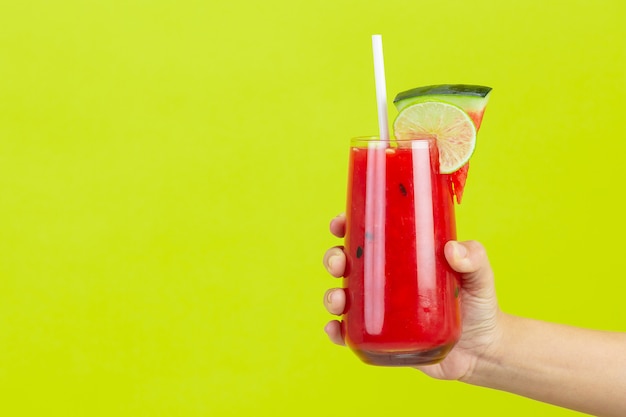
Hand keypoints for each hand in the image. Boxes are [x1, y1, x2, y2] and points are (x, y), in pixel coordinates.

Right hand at [322, 213, 503, 380]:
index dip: (348, 226)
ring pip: (344, 297)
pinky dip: (337, 331)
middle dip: (334, 259)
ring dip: (332, 295)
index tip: (339, 223)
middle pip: (348, 265)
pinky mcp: (382, 338)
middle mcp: (385, 283)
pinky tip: (336, 329)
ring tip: (338, 299)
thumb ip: (474, 258)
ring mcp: (381, 311)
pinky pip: (351, 334)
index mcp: (402, 259)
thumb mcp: (480, 276)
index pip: (369, 237)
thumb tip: (452, 250)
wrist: (484, 352)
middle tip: (338, 262)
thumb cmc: (479, 305)